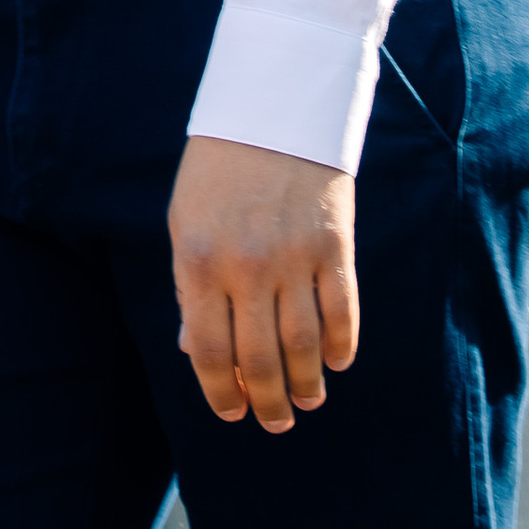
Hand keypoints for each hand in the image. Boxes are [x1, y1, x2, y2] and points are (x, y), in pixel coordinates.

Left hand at [169, 135, 358, 431]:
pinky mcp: (334, 245)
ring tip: (306, 400)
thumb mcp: (186, 223)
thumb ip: (189, 289)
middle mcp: (246, 266)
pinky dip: (341, 349)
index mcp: (198, 261)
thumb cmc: (218, 171)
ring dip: (307, 386)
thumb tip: (195, 353)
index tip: (233, 413)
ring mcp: (293, 257)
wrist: (271, 106)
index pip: (209, 354)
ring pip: (304, 348)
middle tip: (275, 422)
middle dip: (268, 404)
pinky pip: (342, 315)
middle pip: (260, 361)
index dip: (221, 395)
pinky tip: (334, 362)